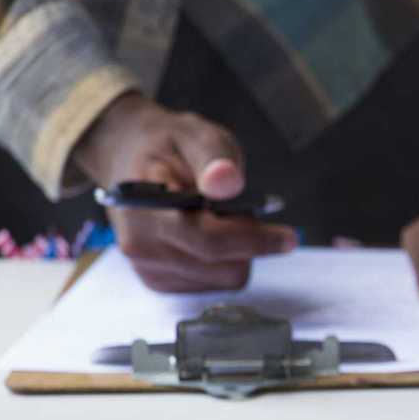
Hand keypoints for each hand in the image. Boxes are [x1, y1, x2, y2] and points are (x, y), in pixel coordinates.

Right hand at [72, 93, 296, 290]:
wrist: (129, 159)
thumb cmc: (167, 146)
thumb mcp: (195, 134)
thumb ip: (214, 157)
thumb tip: (227, 182)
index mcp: (145, 206)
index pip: (208, 239)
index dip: (254, 240)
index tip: (289, 238)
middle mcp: (141, 244)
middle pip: (222, 265)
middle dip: (247, 240)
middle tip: (245, 211)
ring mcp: (147, 266)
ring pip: (222, 278)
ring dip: (238, 253)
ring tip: (223, 220)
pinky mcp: (158, 280)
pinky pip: (212, 285)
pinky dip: (224, 263)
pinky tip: (212, 235)